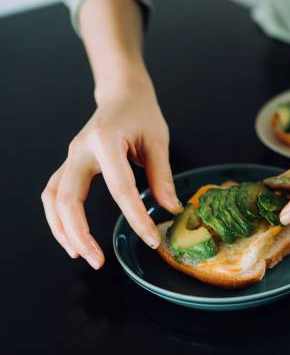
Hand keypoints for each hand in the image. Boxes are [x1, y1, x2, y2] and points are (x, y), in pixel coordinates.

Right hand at [41, 79, 181, 268]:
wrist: (122, 94)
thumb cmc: (141, 113)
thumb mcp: (158, 141)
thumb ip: (162, 176)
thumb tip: (170, 208)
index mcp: (106, 141)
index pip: (120, 188)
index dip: (136, 217)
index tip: (151, 238)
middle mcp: (80, 150)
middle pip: (68, 198)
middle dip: (80, 233)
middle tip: (99, 260)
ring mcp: (71, 158)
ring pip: (53, 199)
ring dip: (62, 230)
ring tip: (82, 255)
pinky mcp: (70, 165)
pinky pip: (55, 195)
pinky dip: (59, 219)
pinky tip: (74, 238)